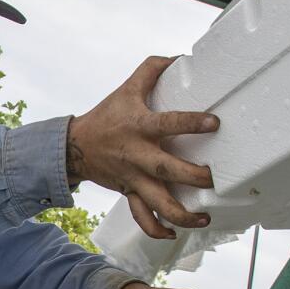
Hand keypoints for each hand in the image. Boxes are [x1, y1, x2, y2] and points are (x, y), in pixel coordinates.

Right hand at [69, 55, 218, 238]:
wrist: (75, 146)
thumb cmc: (107, 116)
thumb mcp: (127, 88)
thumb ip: (152, 69)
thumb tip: (179, 56)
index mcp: (139, 127)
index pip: (169, 124)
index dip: (192, 123)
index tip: (214, 123)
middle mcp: (138, 156)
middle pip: (167, 171)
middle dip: (192, 177)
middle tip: (212, 179)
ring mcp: (133, 178)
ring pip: (158, 203)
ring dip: (181, 214)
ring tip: (204, 218)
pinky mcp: (128, 192)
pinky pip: (141, 217)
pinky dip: (156, 229)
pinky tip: (173, 232)